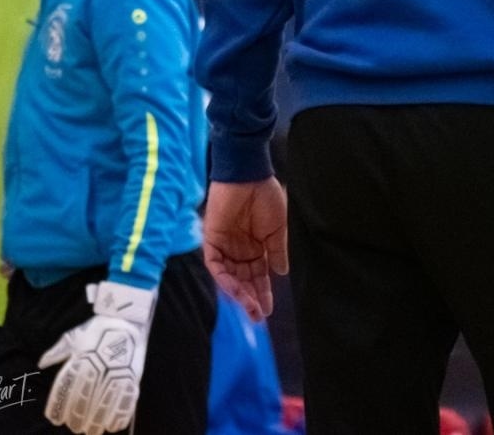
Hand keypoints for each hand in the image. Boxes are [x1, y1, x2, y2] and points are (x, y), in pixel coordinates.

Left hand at [39, 281, 153, 434]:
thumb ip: (58, 352)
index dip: (61, 407)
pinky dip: (121, 414)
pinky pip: (127, 398)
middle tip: (77, 429)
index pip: (67, 389)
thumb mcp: (74, 336)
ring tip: (93, 431)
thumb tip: (41, 363)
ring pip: (106, 403)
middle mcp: (98, 368)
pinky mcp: (133, 374)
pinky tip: (115, 425)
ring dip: (98, 420)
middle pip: (86, 400)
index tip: (57, 420)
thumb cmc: (97, 328)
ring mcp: (117, 372)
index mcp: (81, 360)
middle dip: (80, 418)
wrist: (127, 316)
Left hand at [204, 178, 289, 320]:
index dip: (264, 292)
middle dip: (251, 298)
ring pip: (230, 277)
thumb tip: (281, 273)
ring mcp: (225, 246)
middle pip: (244, 280)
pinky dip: (225, 279)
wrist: (248, 176)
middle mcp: (240, 250)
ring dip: (239, 293)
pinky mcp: (211, 240)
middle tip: (258, 316)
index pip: (259, 275)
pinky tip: (237, 290)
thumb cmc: (266, 197)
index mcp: (257, 246)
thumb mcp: (278, 228)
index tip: (269, 310)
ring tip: (250, 308)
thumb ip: (278, 251)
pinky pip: (216, 265)